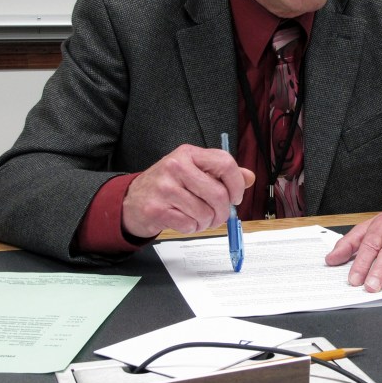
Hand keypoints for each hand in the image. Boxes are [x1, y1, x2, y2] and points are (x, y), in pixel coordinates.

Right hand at [122, 144, 254, 237]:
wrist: (132, 201)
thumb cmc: (167, 185)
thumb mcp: (193, 171)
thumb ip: (221, 173)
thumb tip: (249, 177)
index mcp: (189, 154)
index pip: (225, 163)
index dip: (236, 184)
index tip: (235, 197)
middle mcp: (176, 166)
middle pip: (218, 194)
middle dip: (223, 212)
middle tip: (218, 216)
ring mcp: (164, 188)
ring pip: (205, 213)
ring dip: (207, 222)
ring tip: (198, 218)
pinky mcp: (156, 209)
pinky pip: (189, 225)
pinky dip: (192, 228)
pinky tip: (184, 221)